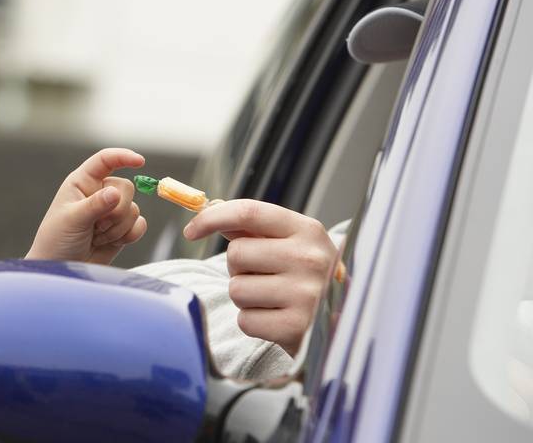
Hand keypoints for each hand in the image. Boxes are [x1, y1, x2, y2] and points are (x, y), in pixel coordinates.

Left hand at [26, 148, 147, 264]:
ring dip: (117, 228)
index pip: (105, 161)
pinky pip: (139, 225)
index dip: (123, 157)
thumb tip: (116, 192)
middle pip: (126, 188)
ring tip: (96, 237)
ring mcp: (111, 211)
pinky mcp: (121, 229)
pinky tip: (110, 243)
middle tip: (96, 226)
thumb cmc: (56, 240)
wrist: (62, 269)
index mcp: (82, 182)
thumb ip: (94, 205)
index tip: (139, 161)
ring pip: (133, 209)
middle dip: (115, 211)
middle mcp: (98, 193)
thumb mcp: (71, 220)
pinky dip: (129, 236)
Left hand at [183, 199, 338, 355]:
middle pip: (236, 253)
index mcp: (307, 230)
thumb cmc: (306, 275)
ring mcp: (306, 295)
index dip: (211, 218)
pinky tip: (276, 318)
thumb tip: (209, 207)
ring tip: (272, 298)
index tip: (191, 230)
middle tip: (264, 275)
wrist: (343, 320)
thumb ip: (250, 226)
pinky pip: (245, 320)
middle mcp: (310, 259)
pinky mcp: (295, 328)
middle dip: (239, 267)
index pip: (248, 212)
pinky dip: (253, 322)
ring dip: (245, 296)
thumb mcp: (290, 243)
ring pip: (237, 289)